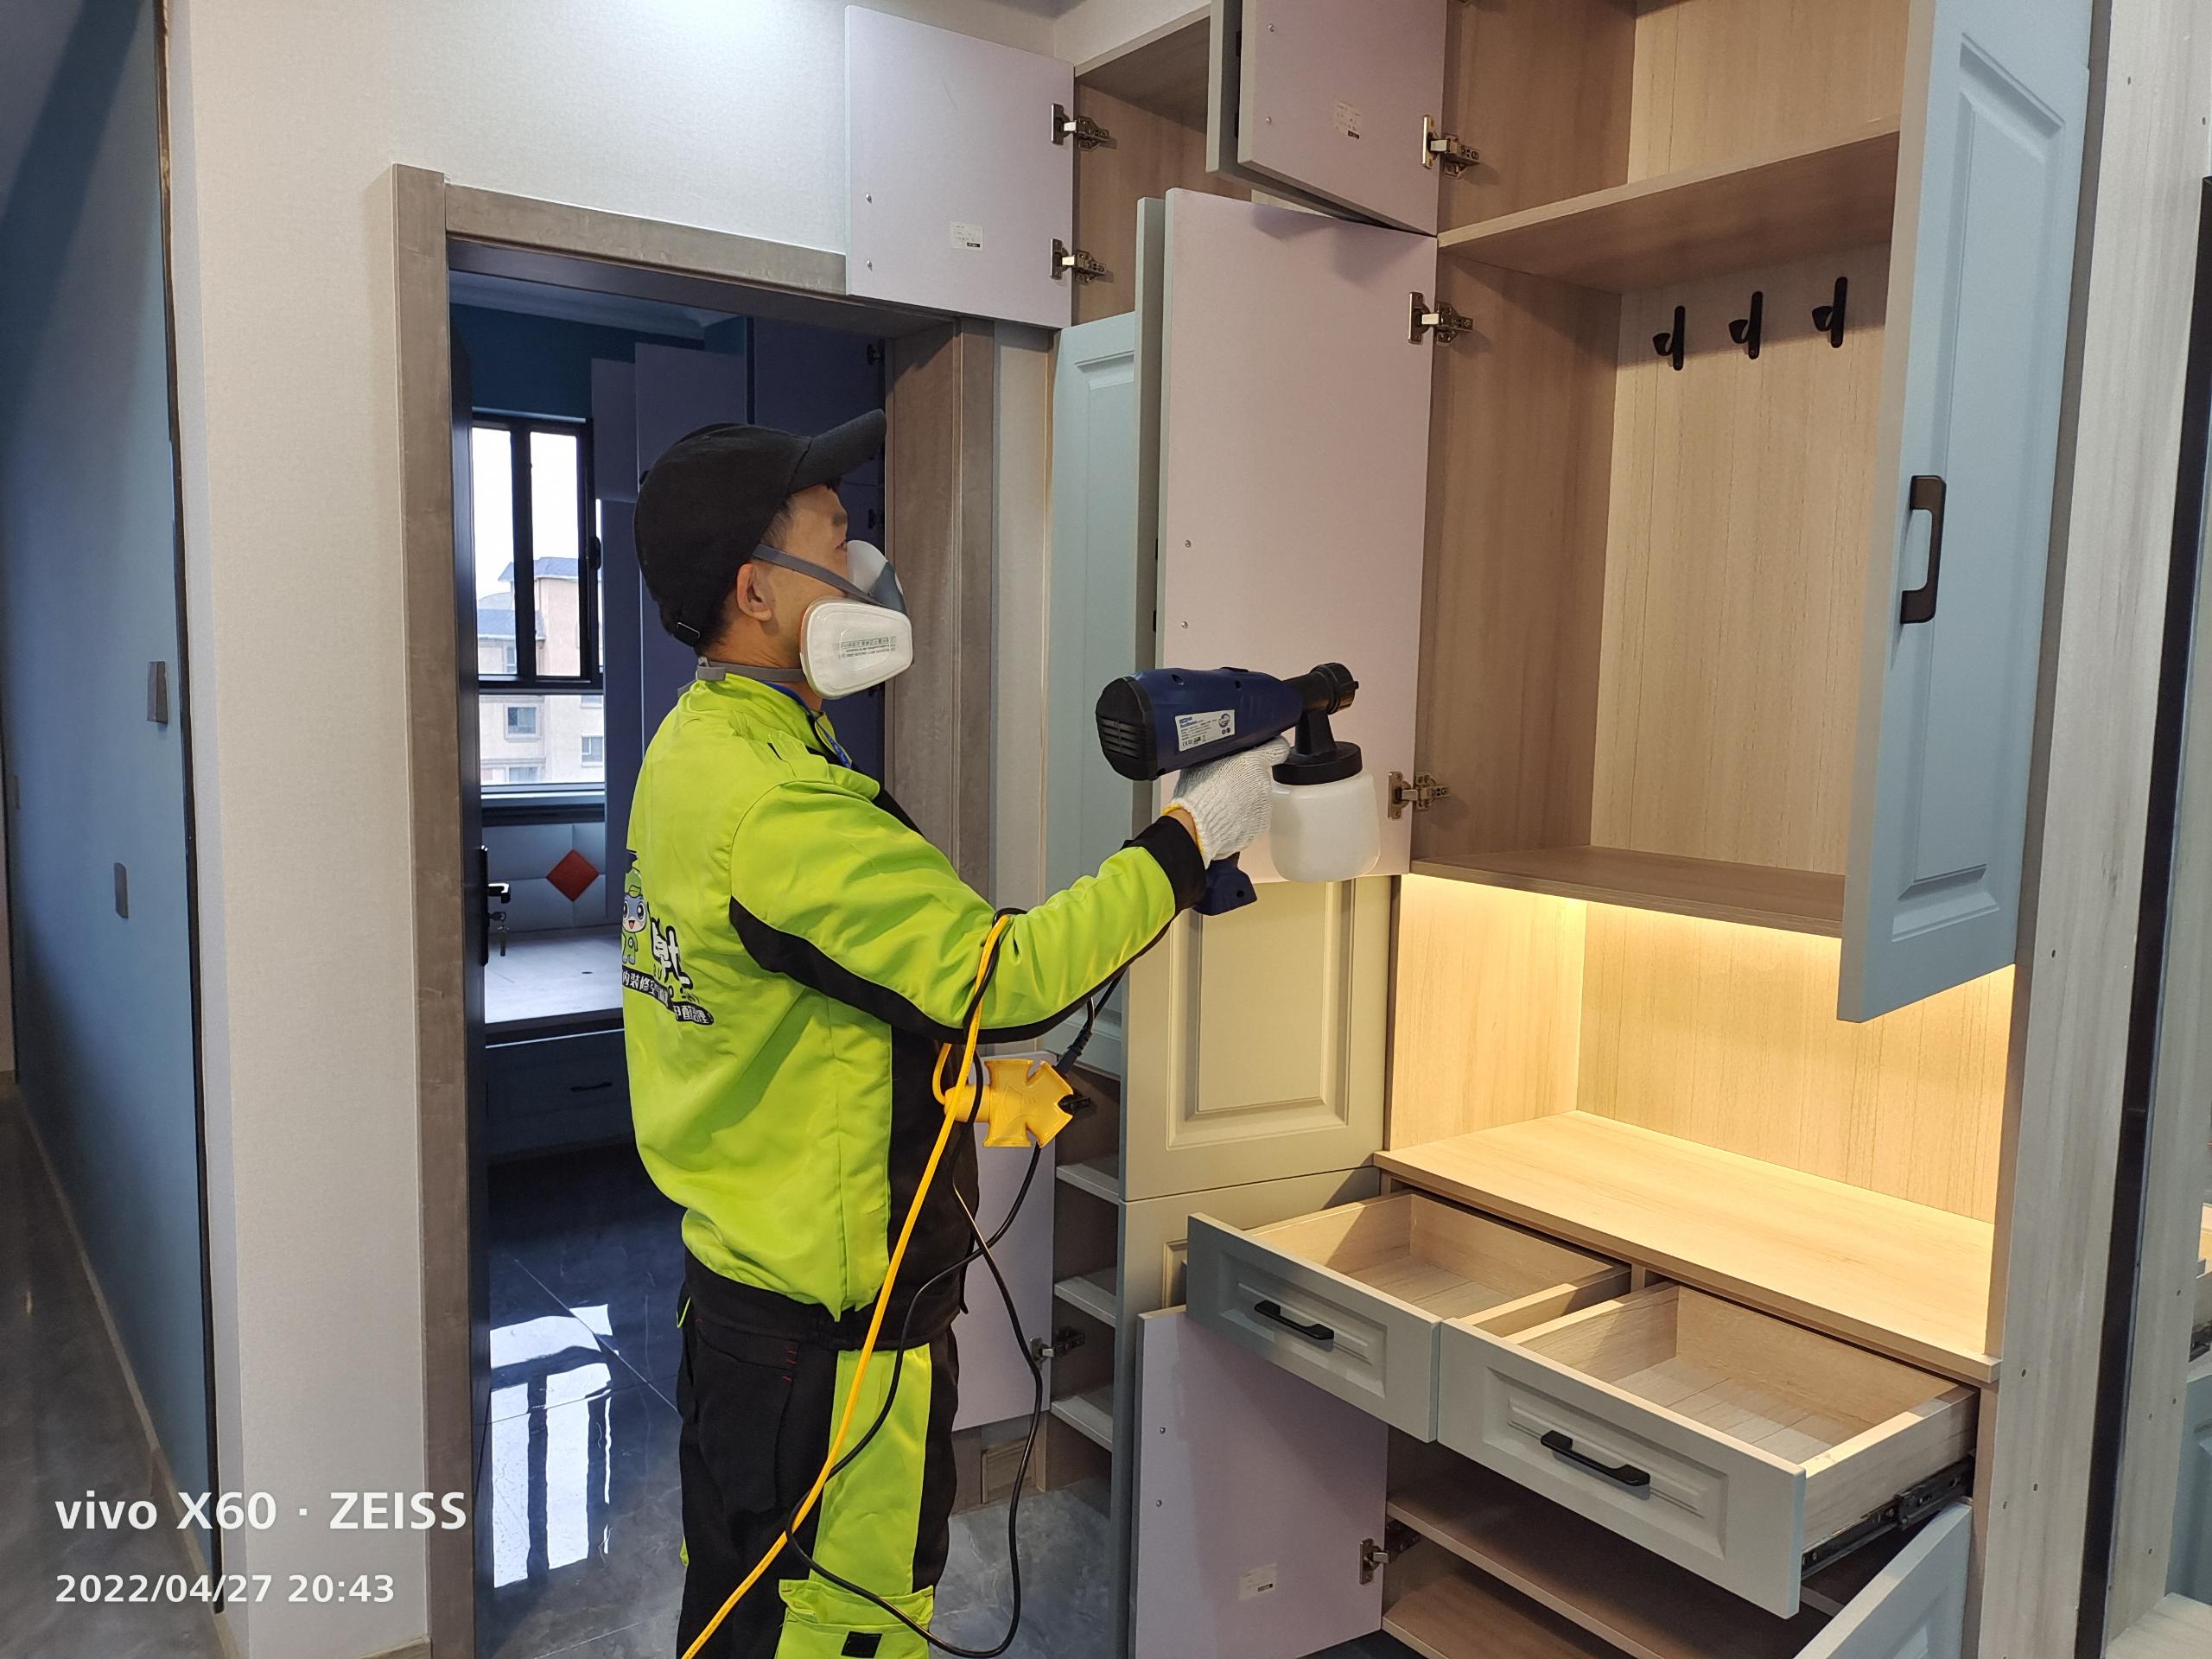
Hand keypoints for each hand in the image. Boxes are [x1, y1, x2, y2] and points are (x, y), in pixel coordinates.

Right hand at [1166, 738, 1290, 861]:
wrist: (1197, 828)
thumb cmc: (1197, 796)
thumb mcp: (1204, 762)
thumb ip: (1221, 755)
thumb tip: (1219, 753)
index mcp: (1252, 762)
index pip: (1277, 748)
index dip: (1273, 748)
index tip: (1271, 750)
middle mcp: (1262, 783)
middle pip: (1261, 776)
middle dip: (1247, 779)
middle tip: (1226, 786)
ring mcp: (1264, 805)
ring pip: (1257, 797)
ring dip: (1245, 799)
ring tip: (1223, 804)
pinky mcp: (1261, 825)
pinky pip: (1255, 816)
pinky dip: (1244, 817)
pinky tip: (1227, 817)